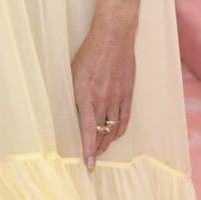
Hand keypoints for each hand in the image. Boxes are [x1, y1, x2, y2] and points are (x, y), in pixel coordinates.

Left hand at [71, 19, 133, 170]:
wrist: (113, 36)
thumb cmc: (89, 52)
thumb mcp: (72, 73)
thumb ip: (74, 94)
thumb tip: (73, 110)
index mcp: (85, 95)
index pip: (88, 130)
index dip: (88, 150)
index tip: (88, 164)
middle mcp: (102, 99)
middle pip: (101, 132)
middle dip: (97, 148)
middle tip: (93, 157)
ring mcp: (117, 97)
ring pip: (113, 128)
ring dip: (107, 141)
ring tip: (102, 148)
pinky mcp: (128, 92)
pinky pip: (125, 118)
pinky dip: (120, 130)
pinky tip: (115, 135)